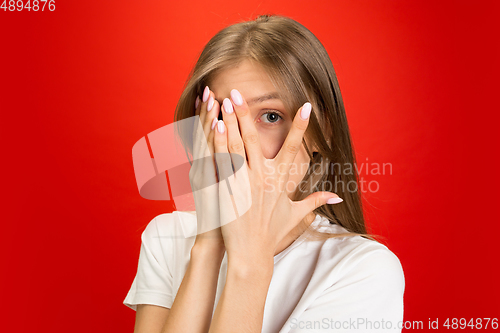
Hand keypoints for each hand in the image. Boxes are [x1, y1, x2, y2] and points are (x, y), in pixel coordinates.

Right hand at [189, 86, 224, 249]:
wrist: (218, 240)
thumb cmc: (228, 217)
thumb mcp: (228, 190)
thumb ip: (232, 170)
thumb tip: (238, 155)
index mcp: (212, 168)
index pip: (210, 137)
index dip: (209, 117)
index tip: (214, 96)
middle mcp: (206, 169)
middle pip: (207, 135)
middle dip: (208, 113)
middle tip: (210, 89)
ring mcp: (207, 177)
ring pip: (207, 143)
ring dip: (209, 120)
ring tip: (211, 98)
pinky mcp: (211, 186)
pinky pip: (212, 160)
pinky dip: (212, 142)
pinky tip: (215, 126)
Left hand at [212, 89, 341, 265]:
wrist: (250, 253)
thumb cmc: (272, 234)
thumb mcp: (295, 216)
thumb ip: (314, 201)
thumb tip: (336, 197)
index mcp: (279, 181)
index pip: (292, 148)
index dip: (301, 126)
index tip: (306, 106)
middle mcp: (262, 178)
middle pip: (255, 139)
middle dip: (247, 114)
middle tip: (239, 93)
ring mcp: (243, 183)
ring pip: (235, 146)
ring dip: (229, 122)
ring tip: (224, 101)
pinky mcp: (226, 191)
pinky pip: (221, 162)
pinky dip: (218, 143)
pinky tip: (214, 126)